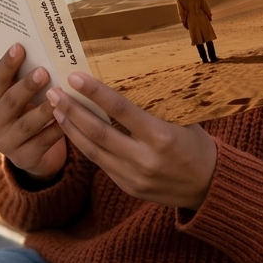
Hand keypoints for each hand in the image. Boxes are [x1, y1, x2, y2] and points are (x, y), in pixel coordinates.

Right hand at [0, 44, 66, 181]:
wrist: (33, 152)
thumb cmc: (30, 112)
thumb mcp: (23, 97)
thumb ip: (26, 79)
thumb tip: (44, 50)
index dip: (7, 64)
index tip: (20, 46)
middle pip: (9, 102)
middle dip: (26, 86)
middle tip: (43, 71)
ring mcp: (6, 143)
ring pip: (26, 124)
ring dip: (43, 109)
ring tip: (58, 97)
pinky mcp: (24, 159)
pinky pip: (43, 142)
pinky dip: (56, 129)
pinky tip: (68, 119)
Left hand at [47, 72, 216, 209]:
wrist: (209, 188)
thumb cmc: (197, 145)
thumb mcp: (183, 119)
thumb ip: (156, 104)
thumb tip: (128, 75)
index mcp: (161, 136)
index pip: (120, 110)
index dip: (95, 93)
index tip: (74, 77)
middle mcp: (145, 158)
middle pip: (98, 132)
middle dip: (72, 111)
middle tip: (53, 93)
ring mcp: (134, 177)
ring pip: (93, 152)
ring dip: (71, 129)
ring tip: (55, 110)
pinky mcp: (128, 188)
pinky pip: (101, 164)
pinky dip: (84, 146)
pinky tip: (73, 131)